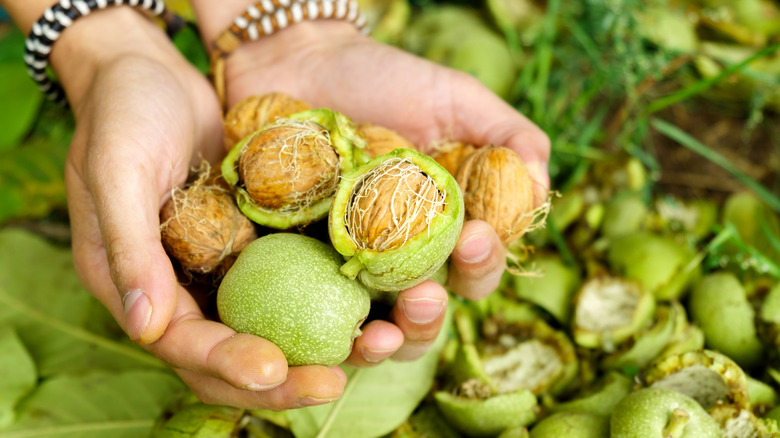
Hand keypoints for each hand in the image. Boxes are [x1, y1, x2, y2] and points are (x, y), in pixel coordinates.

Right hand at [58, 8, 345, 409]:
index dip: (226, 364)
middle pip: (235, 353)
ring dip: (318, 347)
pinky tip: (372, 298)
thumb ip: (128, 246)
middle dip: (282, 379)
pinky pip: (294, 279)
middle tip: (335, 381)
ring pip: (272, 327)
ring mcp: (225, 269)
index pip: (184, 345)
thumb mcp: (116, 170)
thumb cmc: (122, 113)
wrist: (152, 73)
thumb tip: (147, 329)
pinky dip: (327, 295)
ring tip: (371, 345)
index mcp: (139, 286)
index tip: (273, 369)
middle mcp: (184, 290)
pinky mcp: (258, 243)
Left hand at [220, 21, 550, 364]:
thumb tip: (540, 191)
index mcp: (445, 227)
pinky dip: (320, 327)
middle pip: (424, 313)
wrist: (299, 61)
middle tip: (424, 297)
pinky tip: (323, 321)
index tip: (475, 236)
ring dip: (383, 341)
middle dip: (429, 318)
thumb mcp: (455, 98)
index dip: (482, 263)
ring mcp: (345, 265)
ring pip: (370, 327)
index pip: (475, 267)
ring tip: (379, 334)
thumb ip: (509, 137)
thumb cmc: (383, 79)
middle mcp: (399, 256)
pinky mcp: (294, 265)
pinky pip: (307, 310)